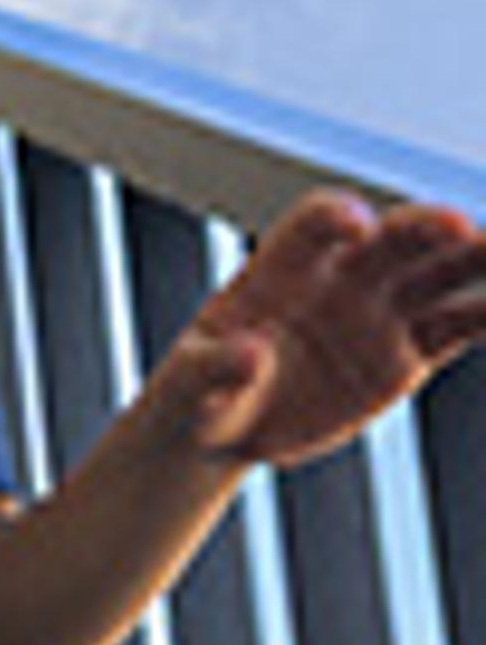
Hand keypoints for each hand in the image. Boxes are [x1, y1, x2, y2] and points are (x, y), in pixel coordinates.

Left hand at [164, 192, 485, 471]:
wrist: (228, 424)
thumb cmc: (199, 389)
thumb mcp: (187, 383)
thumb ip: (214, 366)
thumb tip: (251, 354)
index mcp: (280, 270)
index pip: (310, 228)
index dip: (334, 219)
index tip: (356, 225)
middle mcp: (341, 279)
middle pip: (393, 240)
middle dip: (427, 228)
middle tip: (462, 228)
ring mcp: (380, 314)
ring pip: (441, 275)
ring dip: (480, 261)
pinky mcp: (407, 354)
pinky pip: (458, 328)